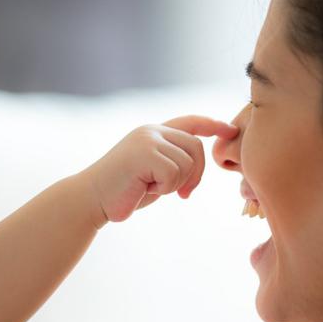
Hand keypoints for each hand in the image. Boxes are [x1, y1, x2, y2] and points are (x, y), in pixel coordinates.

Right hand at [82, 115, 238, 225]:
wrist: (91, 199)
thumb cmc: (124, 192)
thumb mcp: (153, 173)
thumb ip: (173, 162)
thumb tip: (198, 163)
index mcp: (154, 133)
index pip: (190, 122)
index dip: (212, 124)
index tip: (230, 129)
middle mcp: (151, 131)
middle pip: (196, 148)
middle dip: (196, 175)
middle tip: (182, 194)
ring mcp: (147, 140)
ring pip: (187, 163)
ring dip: (174, 184)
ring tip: (150, 187)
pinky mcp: (144, 153)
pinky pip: (174, 173)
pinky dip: (164, 188)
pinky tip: (144, 189)